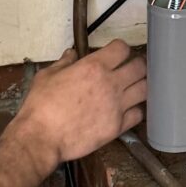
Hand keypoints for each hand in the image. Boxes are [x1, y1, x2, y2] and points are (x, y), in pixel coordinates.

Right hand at [15, 42, 148, 165]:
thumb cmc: (40, 105)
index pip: (122, 49)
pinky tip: (129, 109)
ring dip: (141, 85)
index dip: (120, 48)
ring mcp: (117, 106)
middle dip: (137, 64)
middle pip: (140, 67)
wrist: (42, 138)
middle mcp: (111, 84)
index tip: (115, 53)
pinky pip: (138, 114)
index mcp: (94, 67)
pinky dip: (136, 110)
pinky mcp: (118, 127)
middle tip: (131, 68)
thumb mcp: (46, 76)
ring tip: (134, 87)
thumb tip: (71, 54)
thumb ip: (63, 63)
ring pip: (145, 89)